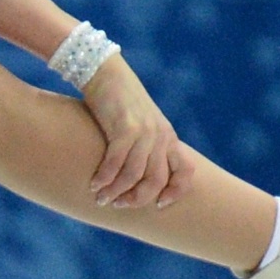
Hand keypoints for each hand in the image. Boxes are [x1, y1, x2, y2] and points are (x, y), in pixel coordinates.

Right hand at [80, 58, 194, 209]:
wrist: (105, 73)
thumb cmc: (117, 102)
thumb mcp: (138, 125)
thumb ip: (142, 148)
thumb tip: (133, 177)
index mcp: (168, 137)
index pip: (186, 172)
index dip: (175, 192)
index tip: (158, 205)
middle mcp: (161, 136)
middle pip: (156, 180)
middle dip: (137, 199)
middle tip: (118, 205)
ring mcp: (145, 131)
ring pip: (134, 175)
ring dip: (116, 191)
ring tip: (100, 198)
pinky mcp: (125, 127)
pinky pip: (116, 162)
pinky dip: (104, 177)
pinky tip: (93, 184)